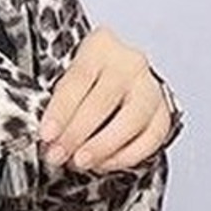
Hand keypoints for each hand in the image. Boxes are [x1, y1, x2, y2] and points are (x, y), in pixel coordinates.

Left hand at [37, 25, 174, 173]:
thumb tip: (49, 141)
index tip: (47, 135)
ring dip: (103, 146)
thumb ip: (55, 108)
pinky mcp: (163, 113)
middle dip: (77, 133)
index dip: (61, 111)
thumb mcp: (63, 85)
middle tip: (58, 155)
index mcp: (100, 47)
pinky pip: (152, 138)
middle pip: (105, 100)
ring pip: (132, 119)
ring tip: (80, 162)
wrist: (110, 84)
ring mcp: (151, 87)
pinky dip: (126, 156)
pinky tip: (103, 163)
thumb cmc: (82, 86)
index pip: (79, 79)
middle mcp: (130, 63)